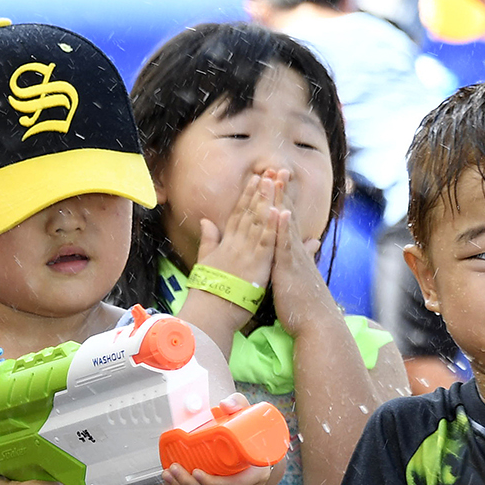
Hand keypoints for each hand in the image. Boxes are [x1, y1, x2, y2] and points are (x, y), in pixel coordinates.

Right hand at [196, 171, 282, 292]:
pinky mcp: (256, 265)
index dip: (247, 195)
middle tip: (269, 172)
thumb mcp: (206, 261)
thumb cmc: (207, 291)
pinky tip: (279, 211)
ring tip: (274, 182)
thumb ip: (208, 240)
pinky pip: (266, 242)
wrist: (209, 312)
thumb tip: (205, 221)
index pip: (238, 214)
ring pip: (258, 222)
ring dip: (267, 201)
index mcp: (226, 243)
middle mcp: (236, 244)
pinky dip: (273, 226)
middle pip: (250, 212)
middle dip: (260, 191)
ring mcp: (246, 253)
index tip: (255, 179)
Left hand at [268, 171, 333, 336]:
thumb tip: (312, 242)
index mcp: (296, 254)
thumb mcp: (305, 278)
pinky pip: (285, 245)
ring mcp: (295, 259)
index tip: (276, 182)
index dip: (282, 201)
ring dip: (282, 201)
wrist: (318, 325)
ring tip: (276, 179)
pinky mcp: (291, 269)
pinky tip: (279, 211)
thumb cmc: (307, 306)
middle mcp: (297, 252)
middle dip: (282, 192)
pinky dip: (282, 227)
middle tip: (277, 168)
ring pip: (286, 224)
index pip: (287, 223)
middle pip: (287, 216)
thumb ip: (306, 258)